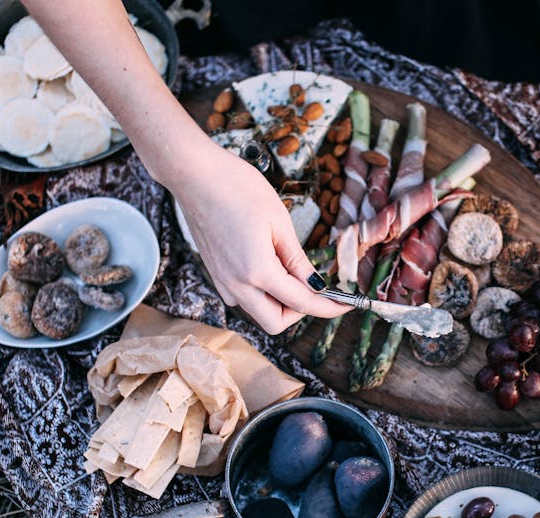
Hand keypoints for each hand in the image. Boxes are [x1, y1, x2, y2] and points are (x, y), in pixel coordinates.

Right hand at [170, 141, 349, 332]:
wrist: (193, 174)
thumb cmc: (235, 188)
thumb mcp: (279, 222)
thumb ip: (297, 260)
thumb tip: (316, 285)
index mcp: (256, 271)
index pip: (301, 303)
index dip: (329, 307)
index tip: (346, 305)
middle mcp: (236, 285)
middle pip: (275, 322)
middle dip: (300, 311)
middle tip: (317, 288)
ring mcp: (222, 282)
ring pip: (259, 311)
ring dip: (281, 302)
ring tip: (293, 268)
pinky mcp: (216, 274)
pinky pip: (245, 297)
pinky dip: (264, 291)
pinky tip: (272, 264)